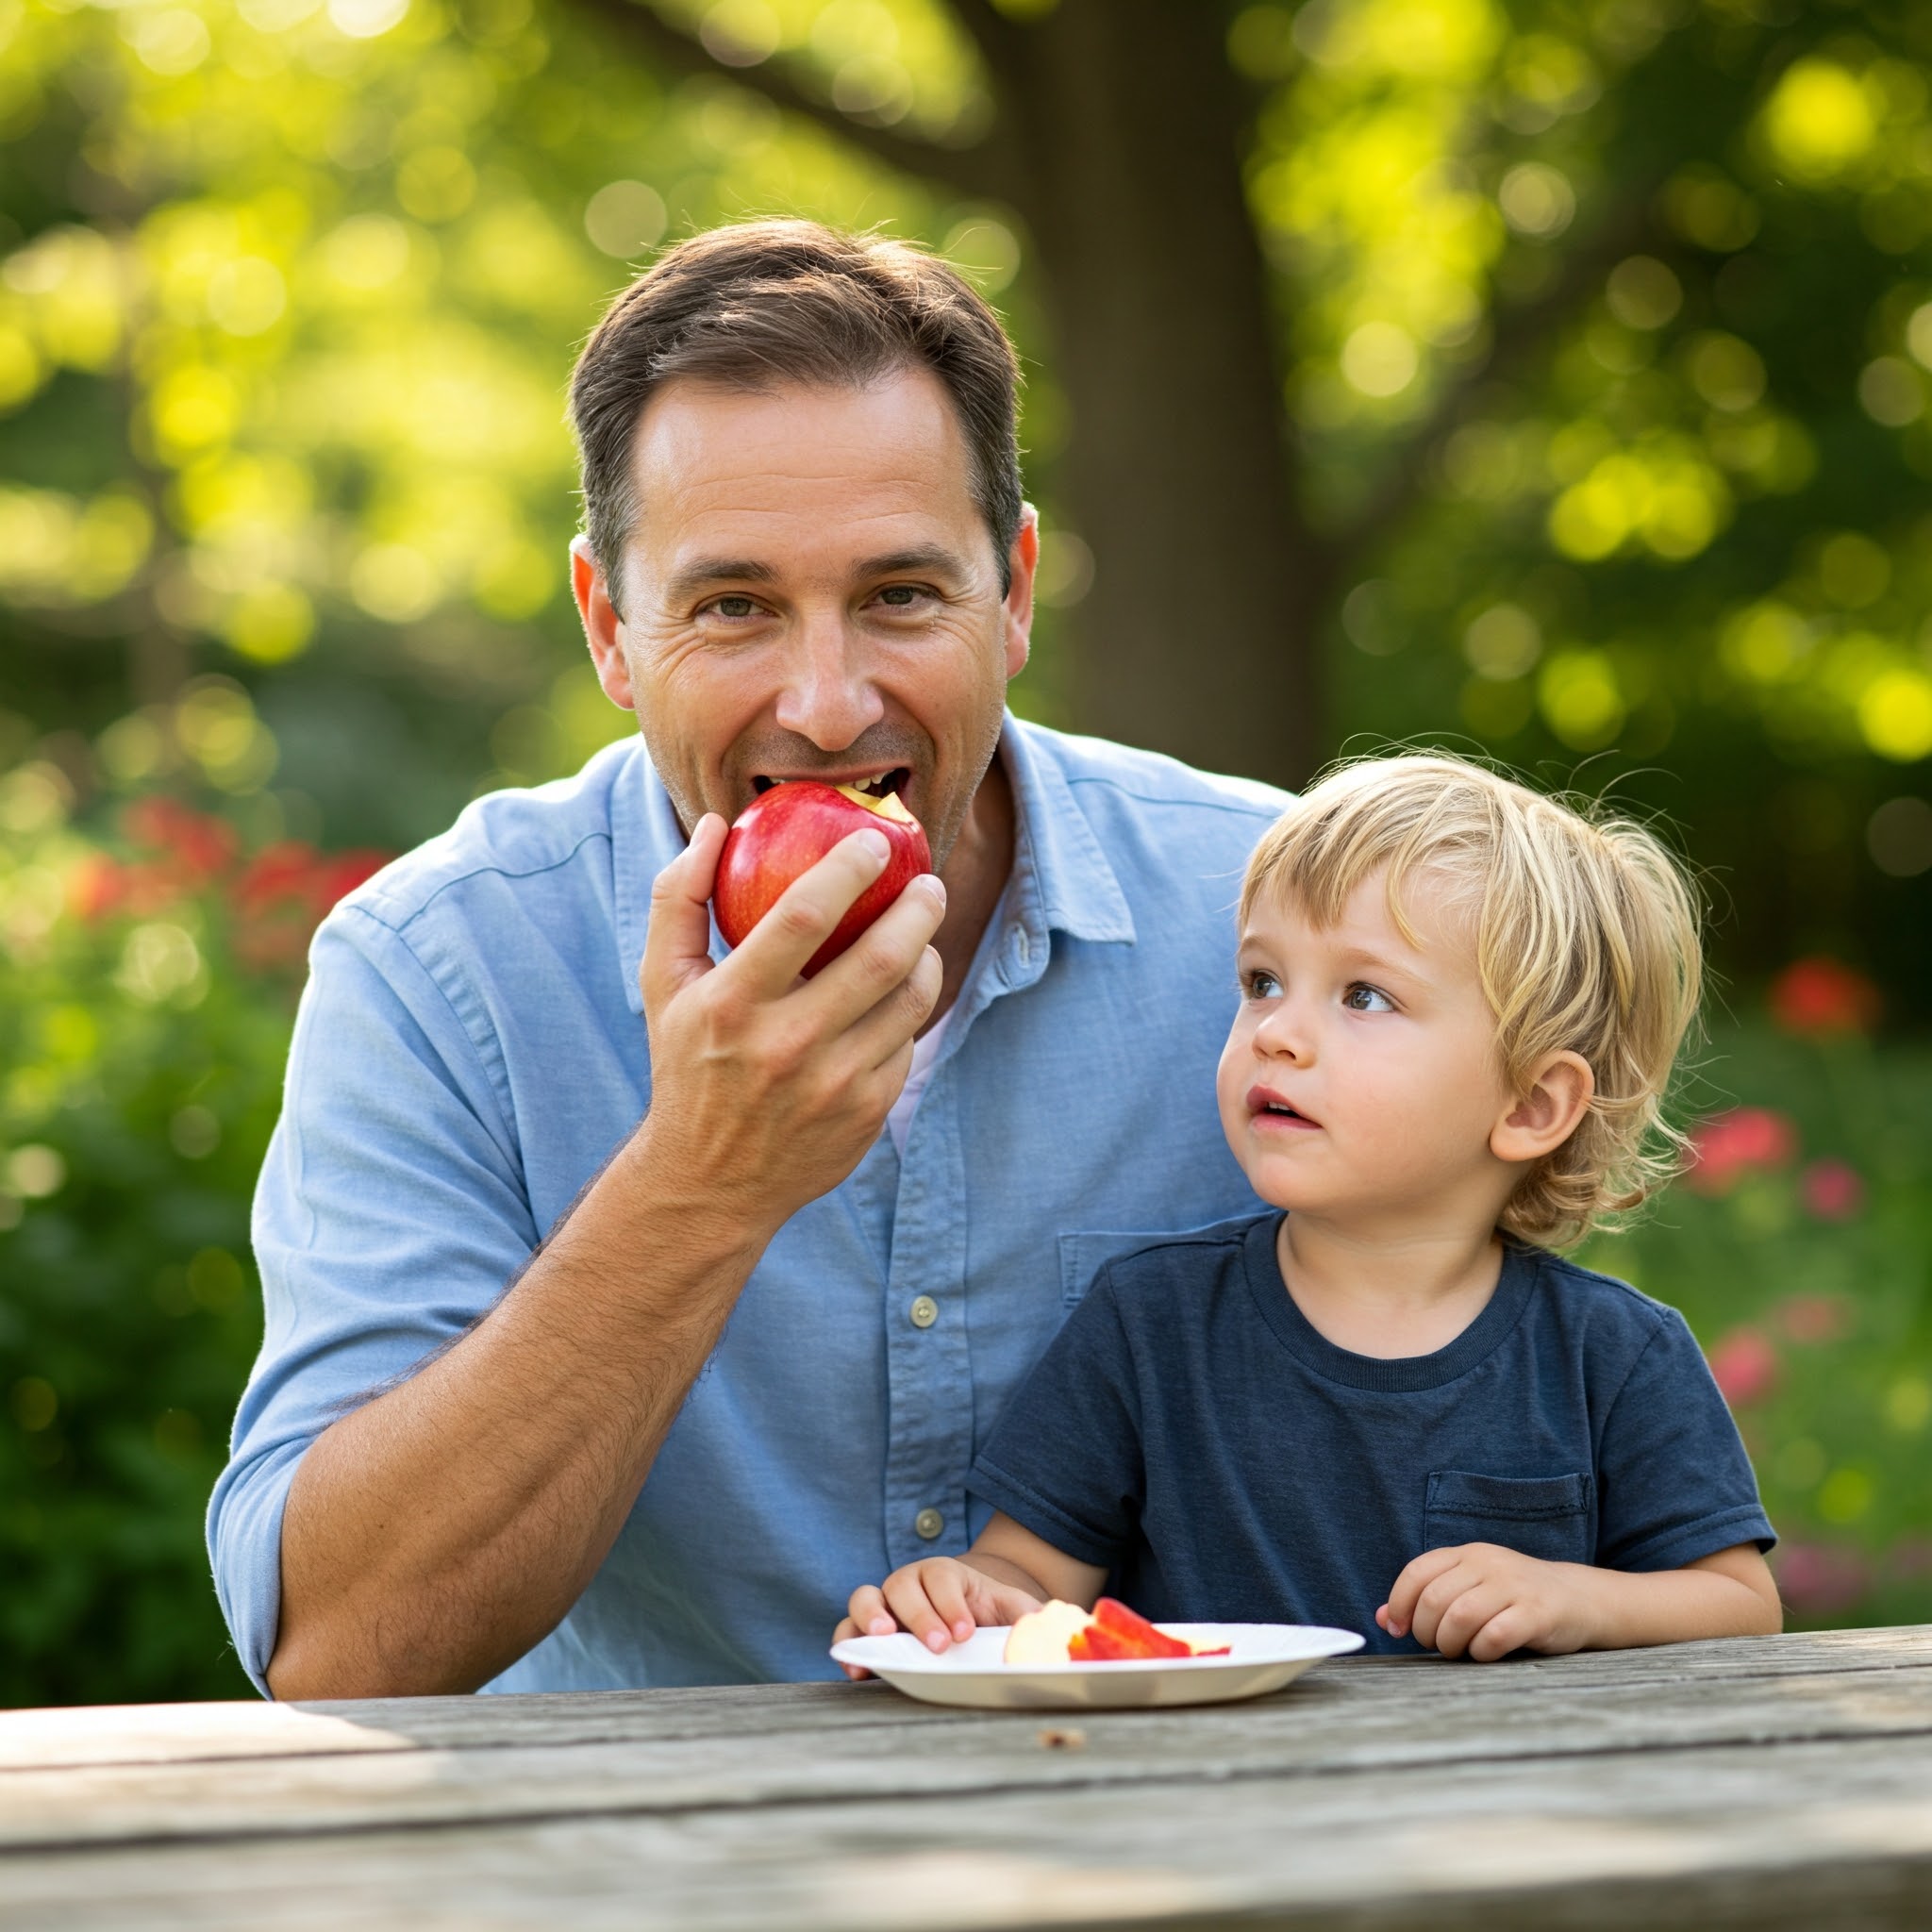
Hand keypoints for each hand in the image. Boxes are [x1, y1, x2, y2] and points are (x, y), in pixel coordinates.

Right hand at [635, 814, 944, 1235]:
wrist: (709, 1182)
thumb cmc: (687, 1064)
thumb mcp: (663, 985)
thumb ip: (677, 899)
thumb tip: (715, 825)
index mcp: (732, 1004)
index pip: (803, 916)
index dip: (849, 869)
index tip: (876, 841)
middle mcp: (786, 1046)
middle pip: (880, 955)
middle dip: (919, 906)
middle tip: (928, 882)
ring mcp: (833, 1084)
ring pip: (910, 999)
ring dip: (928, 954)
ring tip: (922, 931)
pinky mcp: (866, 1113)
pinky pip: (908, 1042)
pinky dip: (910, 1009)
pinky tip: (901, 992)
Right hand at [832, 1559, 1044, 1679]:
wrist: (966, 1616)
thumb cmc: (988, 1613)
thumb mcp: (1013, 1609)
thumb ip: (1029, 1616)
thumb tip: (1049, 1628)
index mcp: (945, 1573)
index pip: (942, 1577)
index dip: (950, 1603)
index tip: (965, 1633)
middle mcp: (909, 1582)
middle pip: (901, 1584)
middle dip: (918, 1613)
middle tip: (937, 1645)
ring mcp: (884, 1605)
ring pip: (864, 1598)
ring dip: (871, 1617)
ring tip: (885, 1641)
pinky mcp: (867, 1632)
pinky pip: (847, 1632)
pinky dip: (847, 1647)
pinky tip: (856, 1668)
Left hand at [1378, 1543, 1597, 1660]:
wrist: (1578, 1599)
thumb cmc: (1513, 1598)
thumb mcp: (1470, 1588)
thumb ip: (1427, 1599)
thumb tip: (1382, 1618)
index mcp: (1467, 1554)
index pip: (1417, 1573)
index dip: (1399, 1604)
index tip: (1398, 1630)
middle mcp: (1488, 1563)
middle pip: (1434, 1599)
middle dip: (1426, 1631)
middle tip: (1437, 1645)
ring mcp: (1514, 1586)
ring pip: (1460, 1617)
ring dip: (1450, 1644)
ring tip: (1459, 1651)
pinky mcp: (1538, 1613)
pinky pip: (1495, 1635)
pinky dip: (1481, 1651)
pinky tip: (1486, 1653)